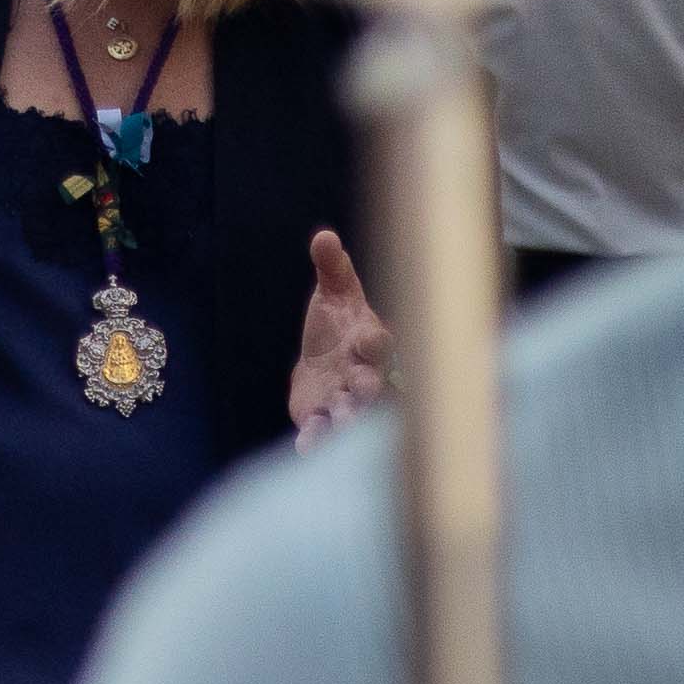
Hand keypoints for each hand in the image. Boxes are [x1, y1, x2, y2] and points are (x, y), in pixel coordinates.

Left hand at [291, 230, 393, 438]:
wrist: (323, 359)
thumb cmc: (337, 323)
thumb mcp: (333, 293)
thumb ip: (331, 267)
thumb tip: (323, 236)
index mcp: (369, 342)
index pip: (379, 342)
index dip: (376, 341)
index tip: (370, 338)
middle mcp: (363, 375)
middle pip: (371, 384)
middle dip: (367, 387)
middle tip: (360, 388)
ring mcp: (343, 400)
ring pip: (351, 413)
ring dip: (346, 419)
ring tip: (336, 425)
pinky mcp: (321, 418)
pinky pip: (320, 432)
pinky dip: (314, 439)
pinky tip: (304, 447)